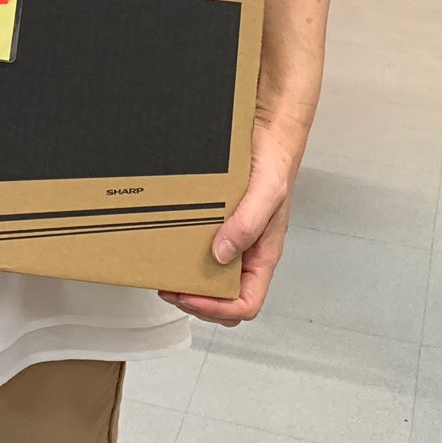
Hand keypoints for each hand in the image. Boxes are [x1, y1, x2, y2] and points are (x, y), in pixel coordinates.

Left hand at [159, 119, 300, 327]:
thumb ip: (248, 224)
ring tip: (167, 275)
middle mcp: (248, 252)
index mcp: (263, 254)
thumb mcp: (266, 193)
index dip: (218, 309)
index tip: (190, 296)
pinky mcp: (220, 225)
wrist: (267, 133)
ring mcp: (234, 241)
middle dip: (198, 302)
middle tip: (170, 289)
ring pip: (214, 280)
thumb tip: (221, 254)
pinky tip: (172, 249)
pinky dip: (187, 259)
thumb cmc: (274, 163)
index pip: (247, 303)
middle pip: (227, 299)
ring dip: (190, 285)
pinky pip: (204, 253)